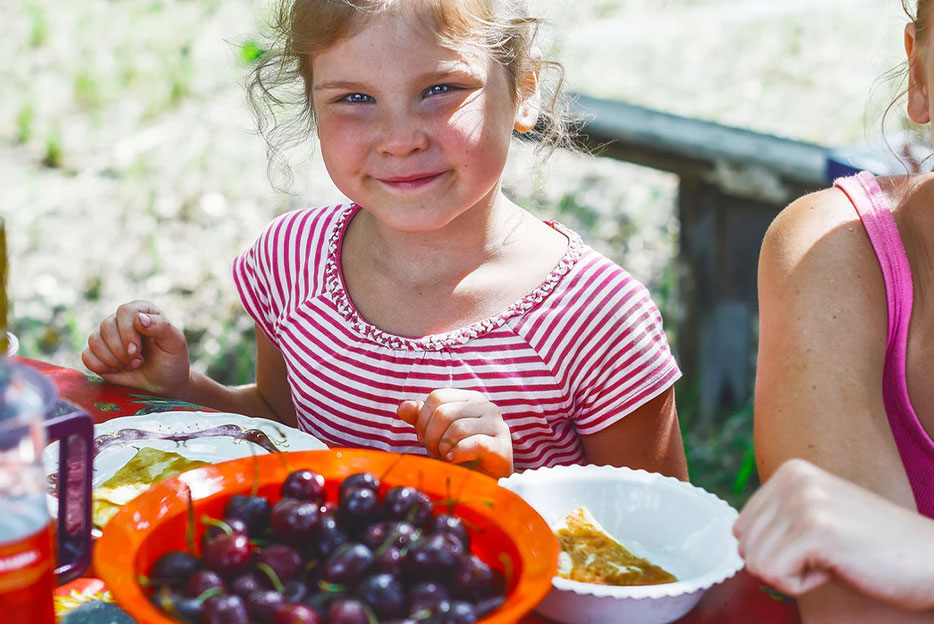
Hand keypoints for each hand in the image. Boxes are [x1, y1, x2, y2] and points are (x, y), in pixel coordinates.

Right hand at [82, 300, 190, 398]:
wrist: (164, 382)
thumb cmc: (171, 360)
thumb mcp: (174, 343)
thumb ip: (161, 327)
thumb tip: (139, 318)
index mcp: (142, 310)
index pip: (125, 311)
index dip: (127, 332)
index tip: (136, 350)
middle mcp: (122, 319)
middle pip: (106, 326)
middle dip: (121, 350)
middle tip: (138, 362)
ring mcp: (108, 335)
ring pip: (94, 341)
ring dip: (113, 359)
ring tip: (131, 366)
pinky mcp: (98, 352)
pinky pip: (86, 356)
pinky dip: (100, 366)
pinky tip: (117, 370)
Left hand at [397, 389, 512, 478]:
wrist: (485, 483)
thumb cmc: (459, 456)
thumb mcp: (436, 434)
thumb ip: (420, 418)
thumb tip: (403, 407)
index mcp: (470, 399)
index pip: (437, 397)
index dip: (423, 420)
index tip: (422, 439)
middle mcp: (487, 406)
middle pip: (444, 412)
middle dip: (431, 437)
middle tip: (433, 453)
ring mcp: (497, 426)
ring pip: (457, 428)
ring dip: (443, 448)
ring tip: (445, 458)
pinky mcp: (502, 447)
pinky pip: (475, 444)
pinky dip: (458, 454)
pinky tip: (453, 461)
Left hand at [734, 458, 933, 610]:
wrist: (932, 560)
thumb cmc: (874, 549)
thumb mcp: (816, 516)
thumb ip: (776, 518)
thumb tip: (735, 536)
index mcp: (790, 471)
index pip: (740, 526)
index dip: (775, 551)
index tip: (816, 546)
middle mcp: (793, 478)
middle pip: (744, 544)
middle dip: (780, 563)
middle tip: (826, 556)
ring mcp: (804, 501)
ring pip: (755, 562)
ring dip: (792, 576)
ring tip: (832, 560)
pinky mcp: (816, 530)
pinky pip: (774, 575)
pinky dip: (801, 586)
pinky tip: (835, 569)